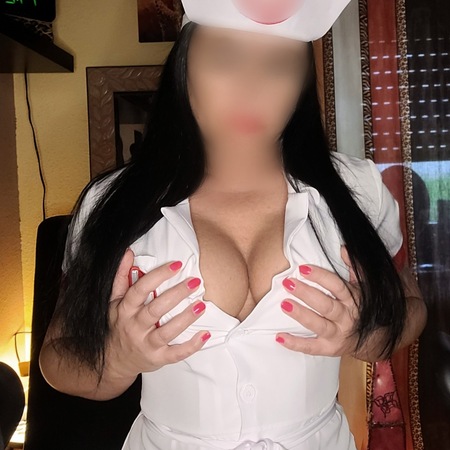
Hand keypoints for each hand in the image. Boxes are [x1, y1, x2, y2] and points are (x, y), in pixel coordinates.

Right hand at [106, 249, 210, 378]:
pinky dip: (191, 346)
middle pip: (156, 309)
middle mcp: (134, 327)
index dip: (159, 276)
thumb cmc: (118, 325)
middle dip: (176, 294)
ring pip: (167, 332)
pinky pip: (175, 354)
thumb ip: (122, 276)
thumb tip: (129, 252)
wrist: (113, 360)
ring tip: (201, 305)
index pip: (141, 290)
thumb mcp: (114, 301)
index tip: (177, 265)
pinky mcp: (157, 359)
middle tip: (195, 282)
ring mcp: (146, 344)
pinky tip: (205, 334)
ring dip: (185, 319)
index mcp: (125, 310)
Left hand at [275, 246, 360, 356]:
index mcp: (353, 300)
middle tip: (288, 283)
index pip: (336, 286)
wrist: (372, 339)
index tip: (302, 268)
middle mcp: (346, 317)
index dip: (320, 277)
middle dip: (306, 294)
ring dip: (301, 315)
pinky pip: (311, 348)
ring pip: (319, 325)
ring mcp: (338, 334)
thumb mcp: (363, 287)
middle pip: (326, 305)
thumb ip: (354, 267)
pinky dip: (295, 344)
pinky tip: (280, 337)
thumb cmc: (360, 307)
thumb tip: (344, 249)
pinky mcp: (329, 349)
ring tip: (284, 305)